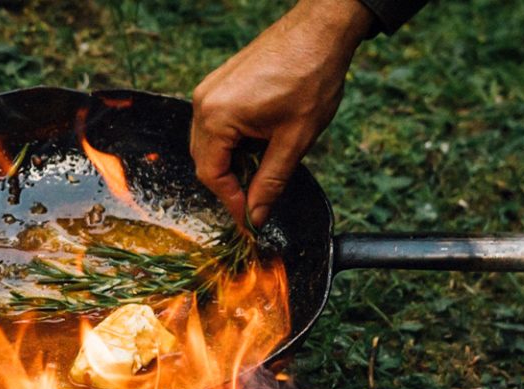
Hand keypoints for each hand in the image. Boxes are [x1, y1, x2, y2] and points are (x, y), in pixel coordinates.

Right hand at [192, 0, 371, 227]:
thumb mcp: (295, 140)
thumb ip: (270, 182)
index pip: (211, 175)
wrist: (319, 31)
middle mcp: (204, 103)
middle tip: (257, 200)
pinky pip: (214, 124)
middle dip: (229, 184)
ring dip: (230, 163)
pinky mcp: (219, 83)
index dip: (231, 202)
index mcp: (218, 117)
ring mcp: (209, 90)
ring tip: (261, 170)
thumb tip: (256, 216)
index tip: (250, 220)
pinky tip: (258, 143)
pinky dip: (231, 142)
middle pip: (204, 161)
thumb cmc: (311, 78)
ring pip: (208, 143)